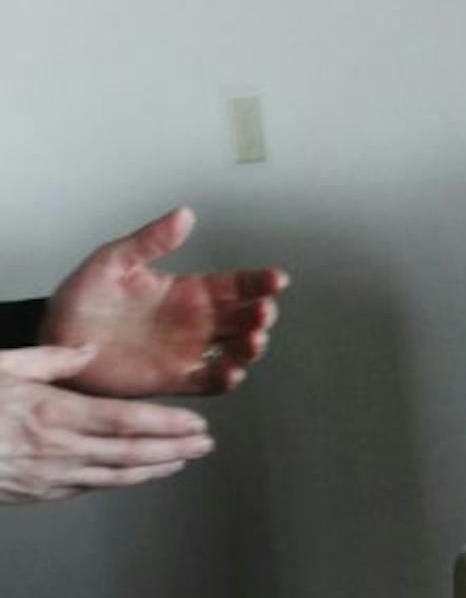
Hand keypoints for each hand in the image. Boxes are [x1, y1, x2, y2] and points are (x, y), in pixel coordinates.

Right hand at [0, 346, 214, 504]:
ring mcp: (44, 476)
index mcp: (50, 413)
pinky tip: (135, 475)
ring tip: (183, 460)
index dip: (166, 425)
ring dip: (153, 469)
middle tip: (206, 444)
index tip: (197, 423)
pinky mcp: (33, 493)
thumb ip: (48, 358)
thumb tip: (88, 349)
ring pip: (113, 476)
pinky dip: (118, 481)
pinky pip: (86, 488)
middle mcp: (54, 449)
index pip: (124, 421)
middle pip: (129, 453)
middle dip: (174, 449)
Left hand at [40, 207, 288, 396]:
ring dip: (250, 348)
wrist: (56, 341)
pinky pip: (208, 383)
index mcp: (187, 292)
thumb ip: (150, 240)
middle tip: (262, 312)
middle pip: (244, 319)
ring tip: (252, 341)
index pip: (234, 285)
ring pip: (235, 352)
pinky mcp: (172, 380)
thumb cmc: (81, 299)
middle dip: (261, 316)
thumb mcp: (113, 260)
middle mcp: (194, 323)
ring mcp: (186, 352)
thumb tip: (184, 214)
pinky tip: (230, 372)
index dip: (258, 282)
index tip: (276, 279)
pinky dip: (225, 380)